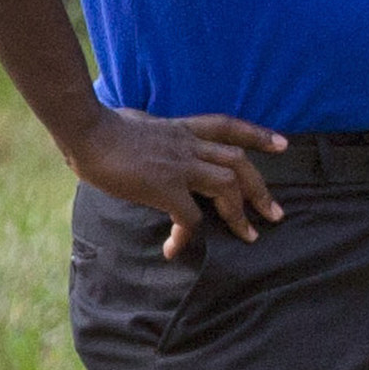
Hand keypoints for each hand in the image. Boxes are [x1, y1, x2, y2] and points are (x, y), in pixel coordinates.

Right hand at [68, 104, 284, 258]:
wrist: (85, 128)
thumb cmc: (100, 125)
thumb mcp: (137, 120)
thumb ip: (151, 129)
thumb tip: (142, 125)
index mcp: (181, 129)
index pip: (227, 126)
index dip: (257, 135)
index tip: (283, 145)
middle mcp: (188, 145)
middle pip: (238, 162)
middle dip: (261, 189)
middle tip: (275, 213)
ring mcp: (180, 165)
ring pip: (227, 185)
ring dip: (240, 213)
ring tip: (247, 235)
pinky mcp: (165, 186)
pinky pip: (188, 217)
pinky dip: (187, 235)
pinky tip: (175, 248)